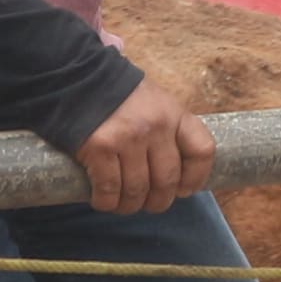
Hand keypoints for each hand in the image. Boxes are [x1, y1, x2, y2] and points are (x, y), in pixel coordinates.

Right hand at [75, 78, 218, 213]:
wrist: (78, 75)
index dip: (196, 178)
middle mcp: (155, 127)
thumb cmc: (119, 96)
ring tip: (124, 204)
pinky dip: (107, 202)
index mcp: (174, 113)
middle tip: (148, 204)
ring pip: (138, 190)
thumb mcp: (156, 103)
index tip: (184, 189)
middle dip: (159, 201)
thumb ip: (168, 131)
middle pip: (168, 180)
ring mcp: (127, 138)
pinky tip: (103, 200)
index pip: (202, 152)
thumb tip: (175, 175)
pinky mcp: (99, 148)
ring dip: (130, 205)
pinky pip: (109, 190)